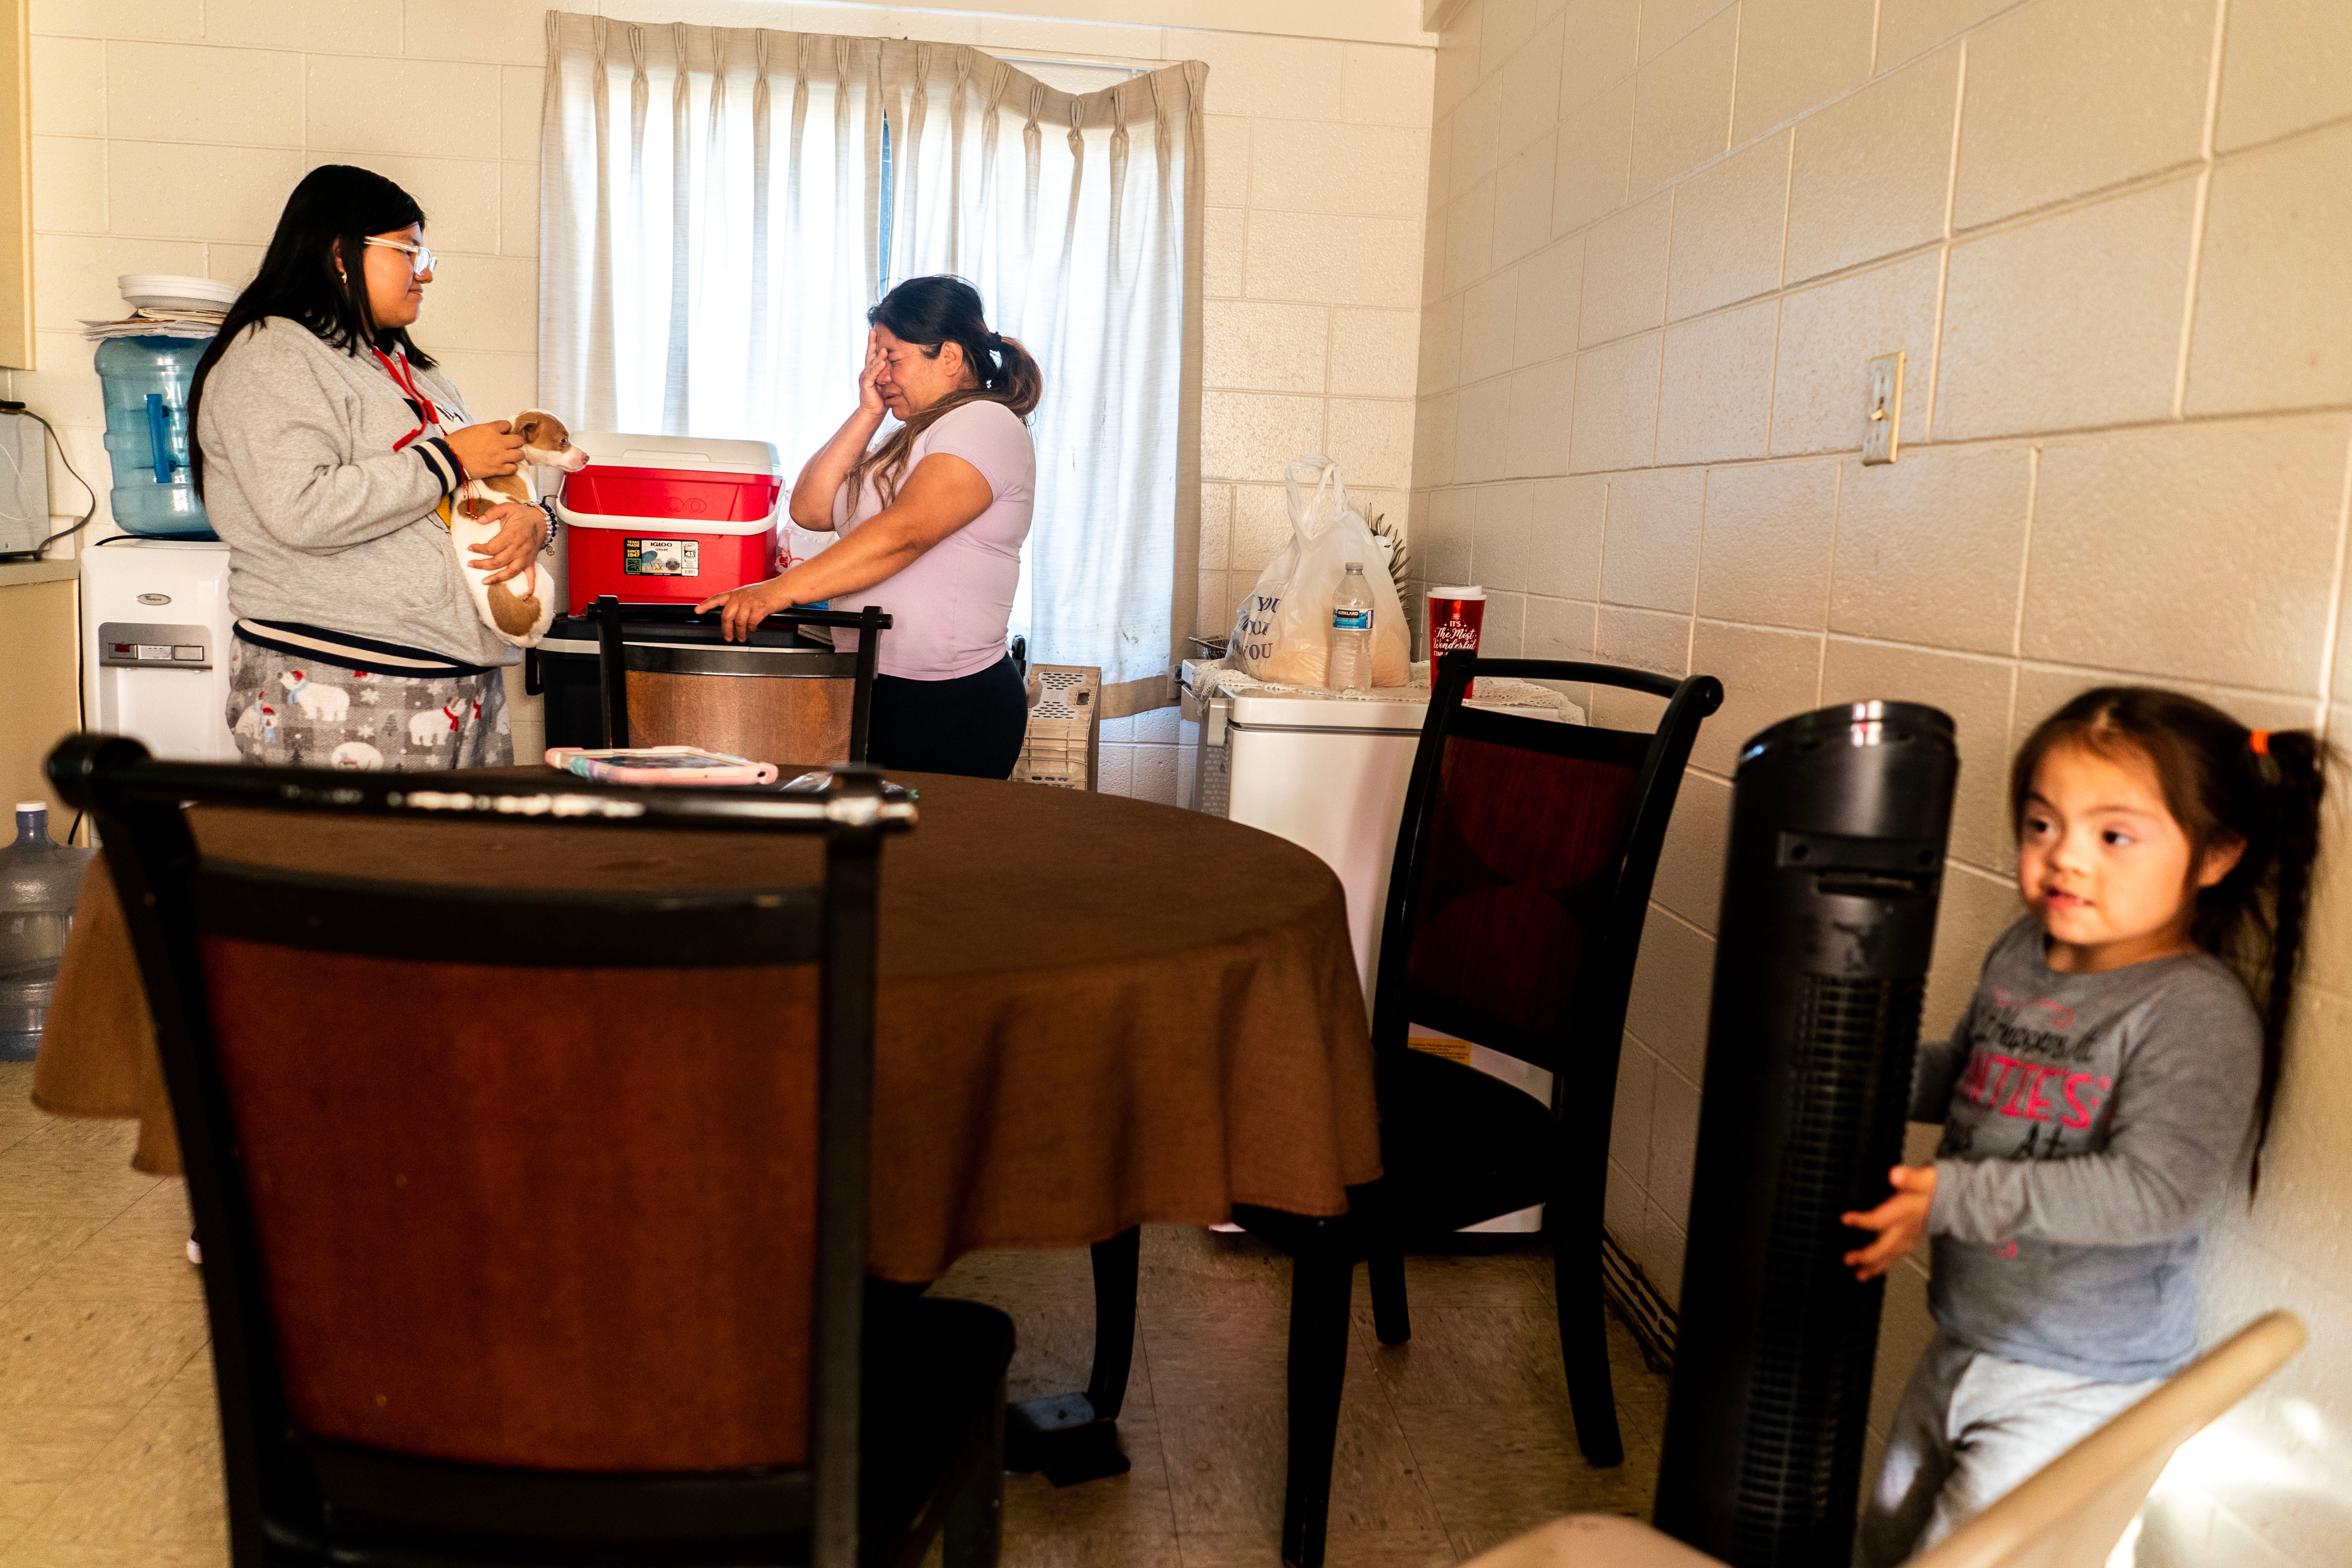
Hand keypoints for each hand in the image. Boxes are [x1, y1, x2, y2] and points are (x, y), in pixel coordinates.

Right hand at [448, 420, 524, 477]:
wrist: (450, 458)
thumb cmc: (456, 442)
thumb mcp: (471, 430)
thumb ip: (484, 431)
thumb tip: (489, 434)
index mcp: (490, 429)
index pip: (507, 425)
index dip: (506, 429)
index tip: (503, 433)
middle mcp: (499, 442)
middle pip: (519, 440)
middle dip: (516, 442)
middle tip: (512, 445)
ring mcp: (500, 456)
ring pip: (520, 454)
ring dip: (517, 455)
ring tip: (512, 457)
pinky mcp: (497, 469)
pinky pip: (514, 468)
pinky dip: (512, 468)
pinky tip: (507, 467)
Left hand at [464, 502, 546, 584]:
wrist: (541, 519)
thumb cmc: (523, 515)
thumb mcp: (507, 507)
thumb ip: (492, 513)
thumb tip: (480, 520)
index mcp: (512, 535)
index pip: (492, 547)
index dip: (479, 549)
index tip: (470, 548)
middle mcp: (519, 548)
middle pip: (498, 561)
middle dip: (482, 564)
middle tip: (471, 564)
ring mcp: (526, 556)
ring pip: (511, 571)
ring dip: (497, 578)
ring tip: (485, 581)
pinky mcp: (531, 560)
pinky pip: (531, 574)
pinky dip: (530, 585)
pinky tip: (525, 594)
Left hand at [696, 576, 797, 641]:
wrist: (784, 588)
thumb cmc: (769, 591)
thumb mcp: (750, 592)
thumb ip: (739, 601)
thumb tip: (732, 614)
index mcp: (736, 593)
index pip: (717, 598)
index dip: (706, 605)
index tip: (697, 611)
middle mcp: (741, 597)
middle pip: (726, 615)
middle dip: (726, 629)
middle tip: (728, 637)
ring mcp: (750, 602)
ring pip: (739, 622)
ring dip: (740, 632)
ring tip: (742, 637)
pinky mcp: (760, 608)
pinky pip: (751, 623)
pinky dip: (752, 628)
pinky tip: (754, 628)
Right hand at [857, 328, 888, 418]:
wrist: (873, 412)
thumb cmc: (882, 398)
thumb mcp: (888, 382)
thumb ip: (889, 373)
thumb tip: (898, 363)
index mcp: (872, 369)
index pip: (872, 353)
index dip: (873, 342)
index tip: (875, 330)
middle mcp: (867, 371)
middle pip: (869, 354)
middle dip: (871, 343)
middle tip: (873, 331)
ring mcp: (865, 377)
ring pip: (872, 364)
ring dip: (878, 356)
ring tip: (884, 349)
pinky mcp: (865, 385)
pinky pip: (872, 375)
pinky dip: (877, 368)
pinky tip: (882, 363)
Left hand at [1841, 1164, 1937, 1280]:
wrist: (1953, 1200)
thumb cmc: (1935, 1188)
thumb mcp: (1925, 1178)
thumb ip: (1911, 1178)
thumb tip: (1895, 1175)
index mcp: (1905, 1212)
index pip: (1881, 1220)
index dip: (1862, 1220)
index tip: (1845, 1218)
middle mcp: (1906, 1228)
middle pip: (1885, 1246)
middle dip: (1866, 1255)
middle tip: (1848, 1259)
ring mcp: (1908, 1237)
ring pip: (1890, 1256)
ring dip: (1874, 1266)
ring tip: (1859, 1275)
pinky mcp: (1909, 1241)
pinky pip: (1895, 1256)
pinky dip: (1884, 1265)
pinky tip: (1872, 1270)